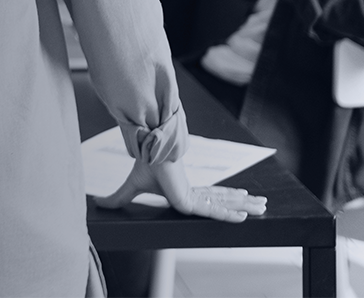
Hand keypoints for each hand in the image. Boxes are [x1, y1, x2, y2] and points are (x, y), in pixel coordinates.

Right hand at [92, 156, 266, 222]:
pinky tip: (244, 216)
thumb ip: (119, 199)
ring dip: (245, 205)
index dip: (223, 202)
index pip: (207, 199)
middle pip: (222, 200)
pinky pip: (213, 209)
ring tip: (265, 206)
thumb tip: (98, 203)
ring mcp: (193, 194)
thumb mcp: (132, 188)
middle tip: (263, 204)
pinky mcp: (190, 199)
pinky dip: (228, 213)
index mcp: (182, 190)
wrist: (147, 148)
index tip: (239, 203)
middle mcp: (192, 192)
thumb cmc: (143, 162)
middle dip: (243, 202)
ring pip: (224, 204)